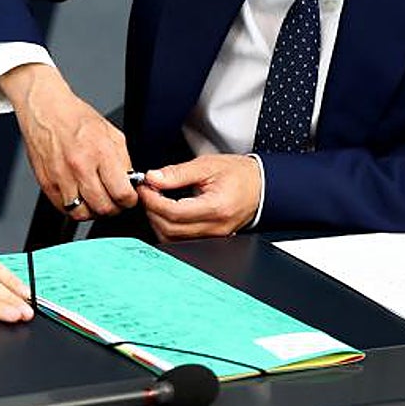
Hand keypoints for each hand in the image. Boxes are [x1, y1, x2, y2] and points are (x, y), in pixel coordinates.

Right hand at [0, 64, 136, 219]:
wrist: (45, 110)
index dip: (129, 200)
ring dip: (92, 211)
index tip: (128, 198)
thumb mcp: (111, 133)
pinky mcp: (46, 182)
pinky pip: (63, 208)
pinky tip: (79, 196)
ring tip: (95, 200)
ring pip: (82, 213)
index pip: (122, 193)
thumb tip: (129, 183)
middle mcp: (80, 167)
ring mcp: (61, 177)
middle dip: (113, 208)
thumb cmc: (76, 118)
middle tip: (114, 201)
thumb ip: (123, 161)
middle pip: (103, 208)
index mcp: (100, 152)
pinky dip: (73, 207)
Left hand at [137, 154, 260, 241]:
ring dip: (157, 220)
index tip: (144, 186)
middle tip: (146, 191)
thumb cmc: (238, 175)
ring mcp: (213, 236)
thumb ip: (177, 173)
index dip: (152, 200)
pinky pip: (181, 239)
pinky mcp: (210, 239)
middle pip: (170, 229)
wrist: (260, 186)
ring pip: (173, 238)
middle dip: (151, 210)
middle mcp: (215, 227)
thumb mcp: (207, 165)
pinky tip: (166, 211)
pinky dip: (168, 227)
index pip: (174, 211)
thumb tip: (153, 178)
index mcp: (216, 207)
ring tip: (155, 200)